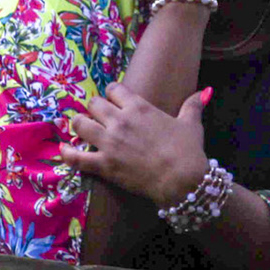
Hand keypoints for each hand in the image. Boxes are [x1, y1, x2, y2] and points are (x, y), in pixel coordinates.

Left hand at [60, 82, 210, 206]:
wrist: (182, 180)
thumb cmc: (188, 151)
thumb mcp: (191, 124)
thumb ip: (192, 105)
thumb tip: (205, 92)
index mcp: (139, 107)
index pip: (114, 89)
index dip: (112, 95)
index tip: (113, 101)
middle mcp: (120, 121)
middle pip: (93, 104)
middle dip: (94, 109)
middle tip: (98, 118)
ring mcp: (109, 143)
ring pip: (80, 124)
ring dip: (79, 125)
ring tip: (82, 130)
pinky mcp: (104, 165)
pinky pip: (76, 157)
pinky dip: (67, 153)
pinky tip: (64, 150)